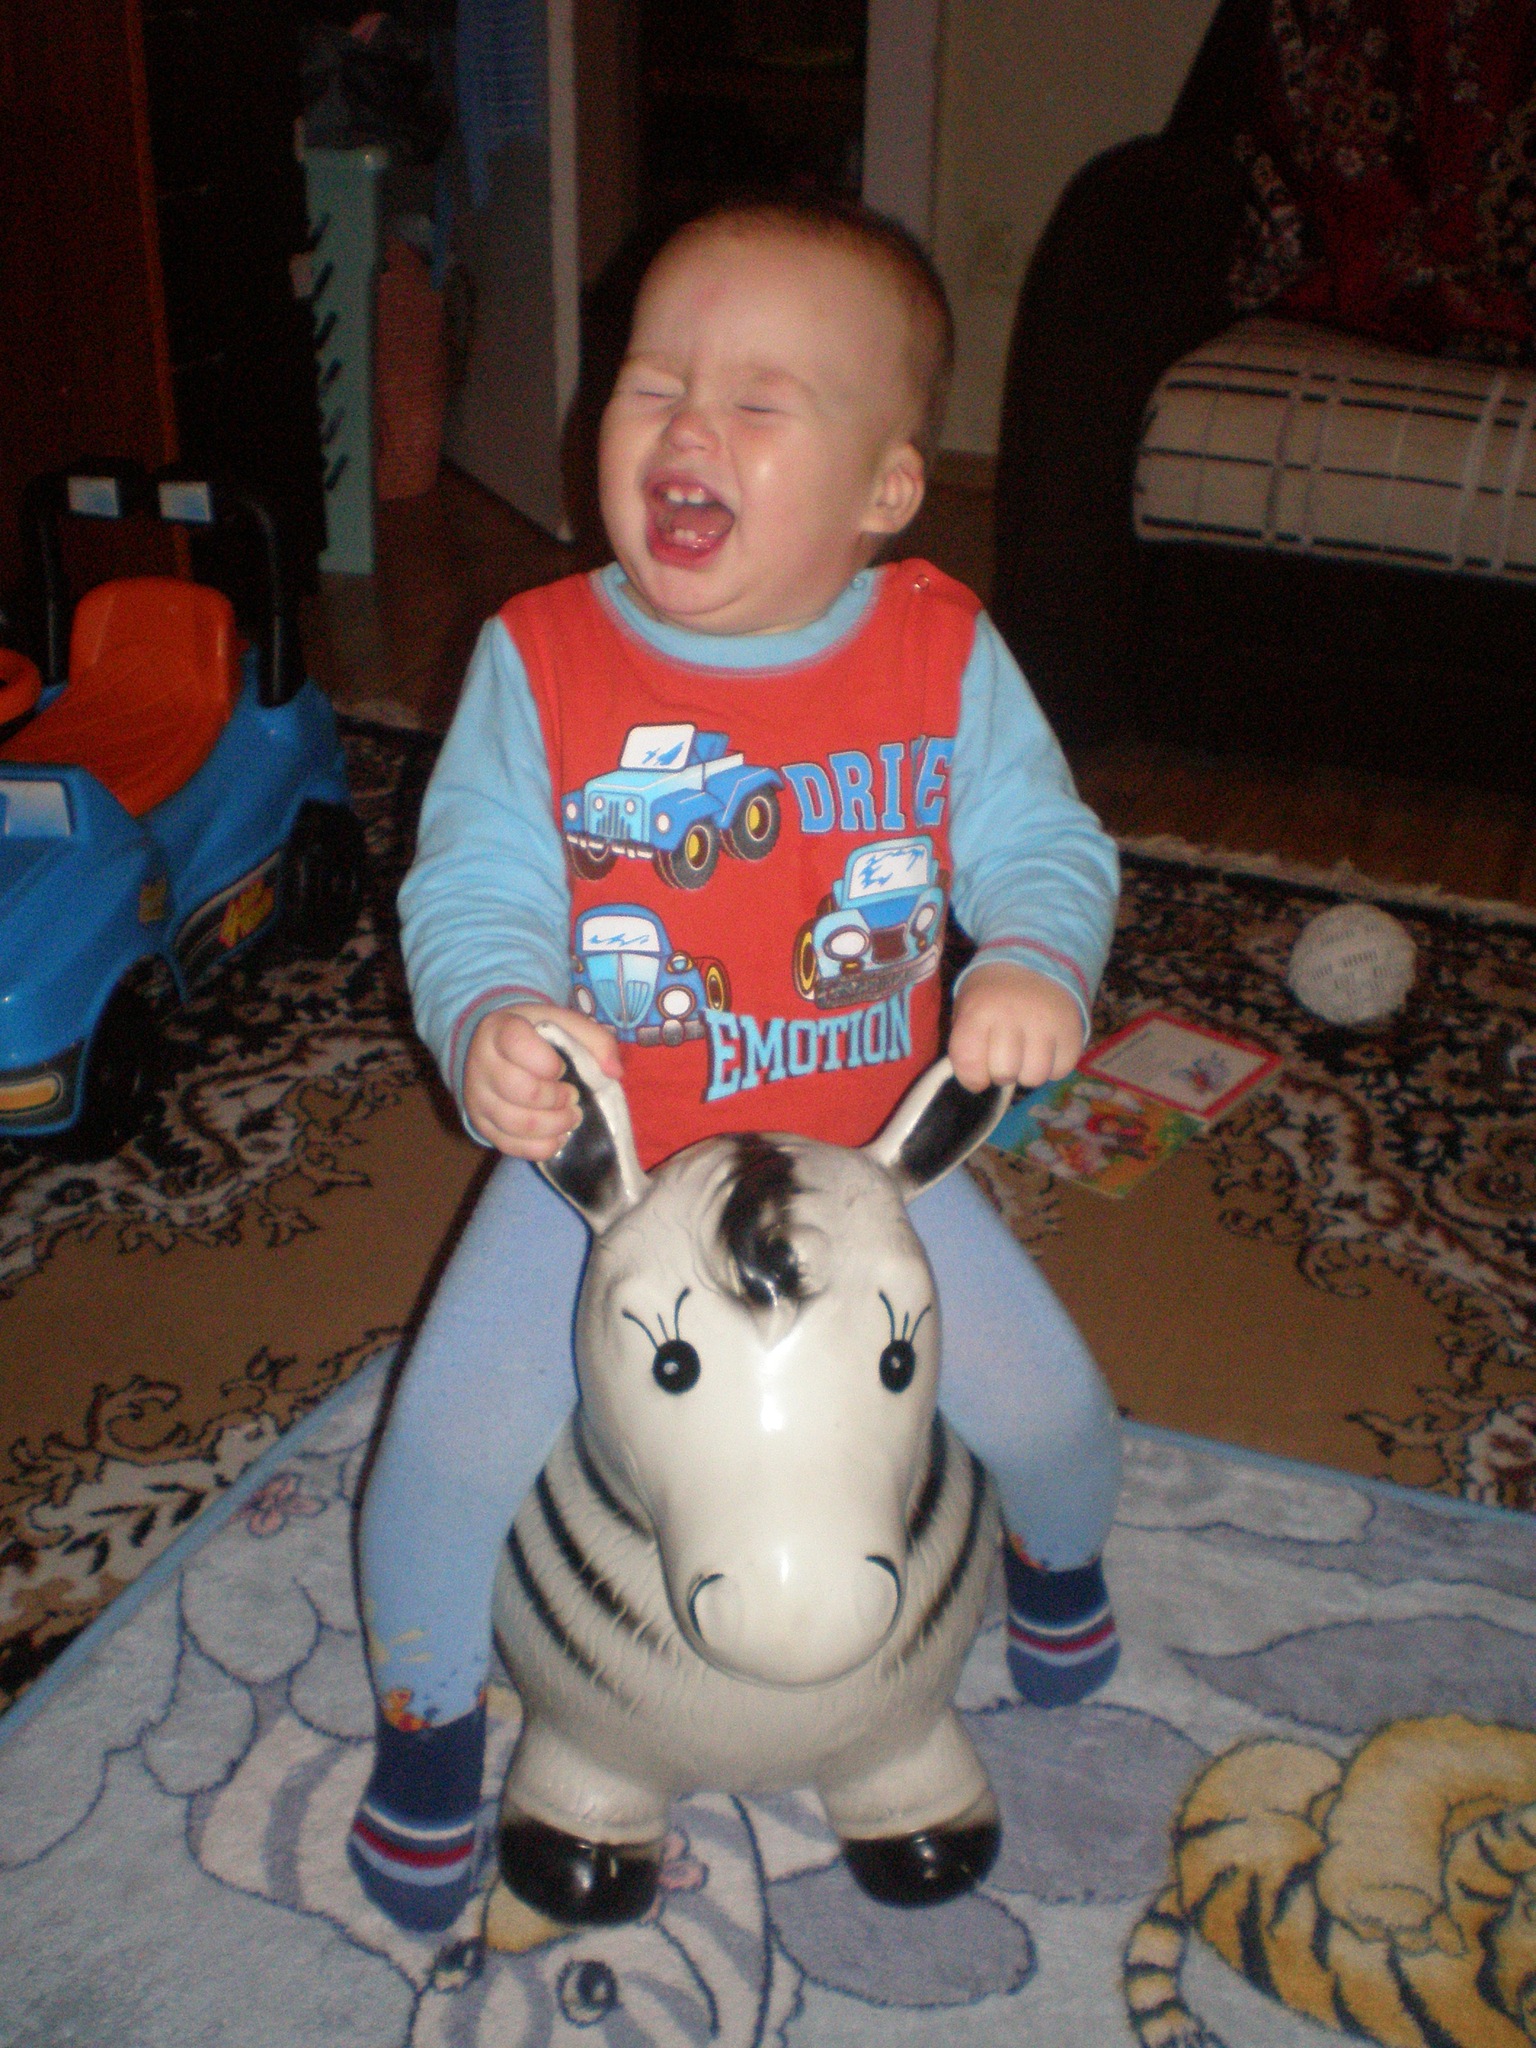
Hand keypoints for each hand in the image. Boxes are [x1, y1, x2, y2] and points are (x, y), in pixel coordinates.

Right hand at [462, 1004, 622, 1157]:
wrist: (498, 1049)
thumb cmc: (538, 1036)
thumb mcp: (566, 1024)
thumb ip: (596, 1040)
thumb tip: (614, 1073)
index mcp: (499, 1029)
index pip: (517, 1045)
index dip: (547, 1062)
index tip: (560, 1067)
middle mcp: (480, 1063)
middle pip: (521, 1091)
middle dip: (558, 1099)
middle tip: (573, 1096)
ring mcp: (476, 1097)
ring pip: (516, 1123)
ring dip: (554, 1125)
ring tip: (570, 1117)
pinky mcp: (480, 1124)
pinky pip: (509, 1146)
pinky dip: (541, 1147)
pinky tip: (557, 1136)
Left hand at [948, 963, 1084, 1092]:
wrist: (1034, 961)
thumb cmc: (993, 995)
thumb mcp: (966, 1009)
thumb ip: (966, 1045)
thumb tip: (976, 1081)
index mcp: (979, 1010)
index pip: (969, 1063)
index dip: (971, 1077)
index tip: (976, 1073)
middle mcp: (1013, 1016)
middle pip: (1004, 1074)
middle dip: (1000, 1073)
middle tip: (1003, 1056)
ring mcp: (1046, 1023)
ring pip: (1034, 1077)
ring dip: (1026, 1072)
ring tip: (1025, 1054)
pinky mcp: (1072, 1030)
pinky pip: (1060, 1070)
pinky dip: (1052, 1067)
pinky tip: (1045, 1050)